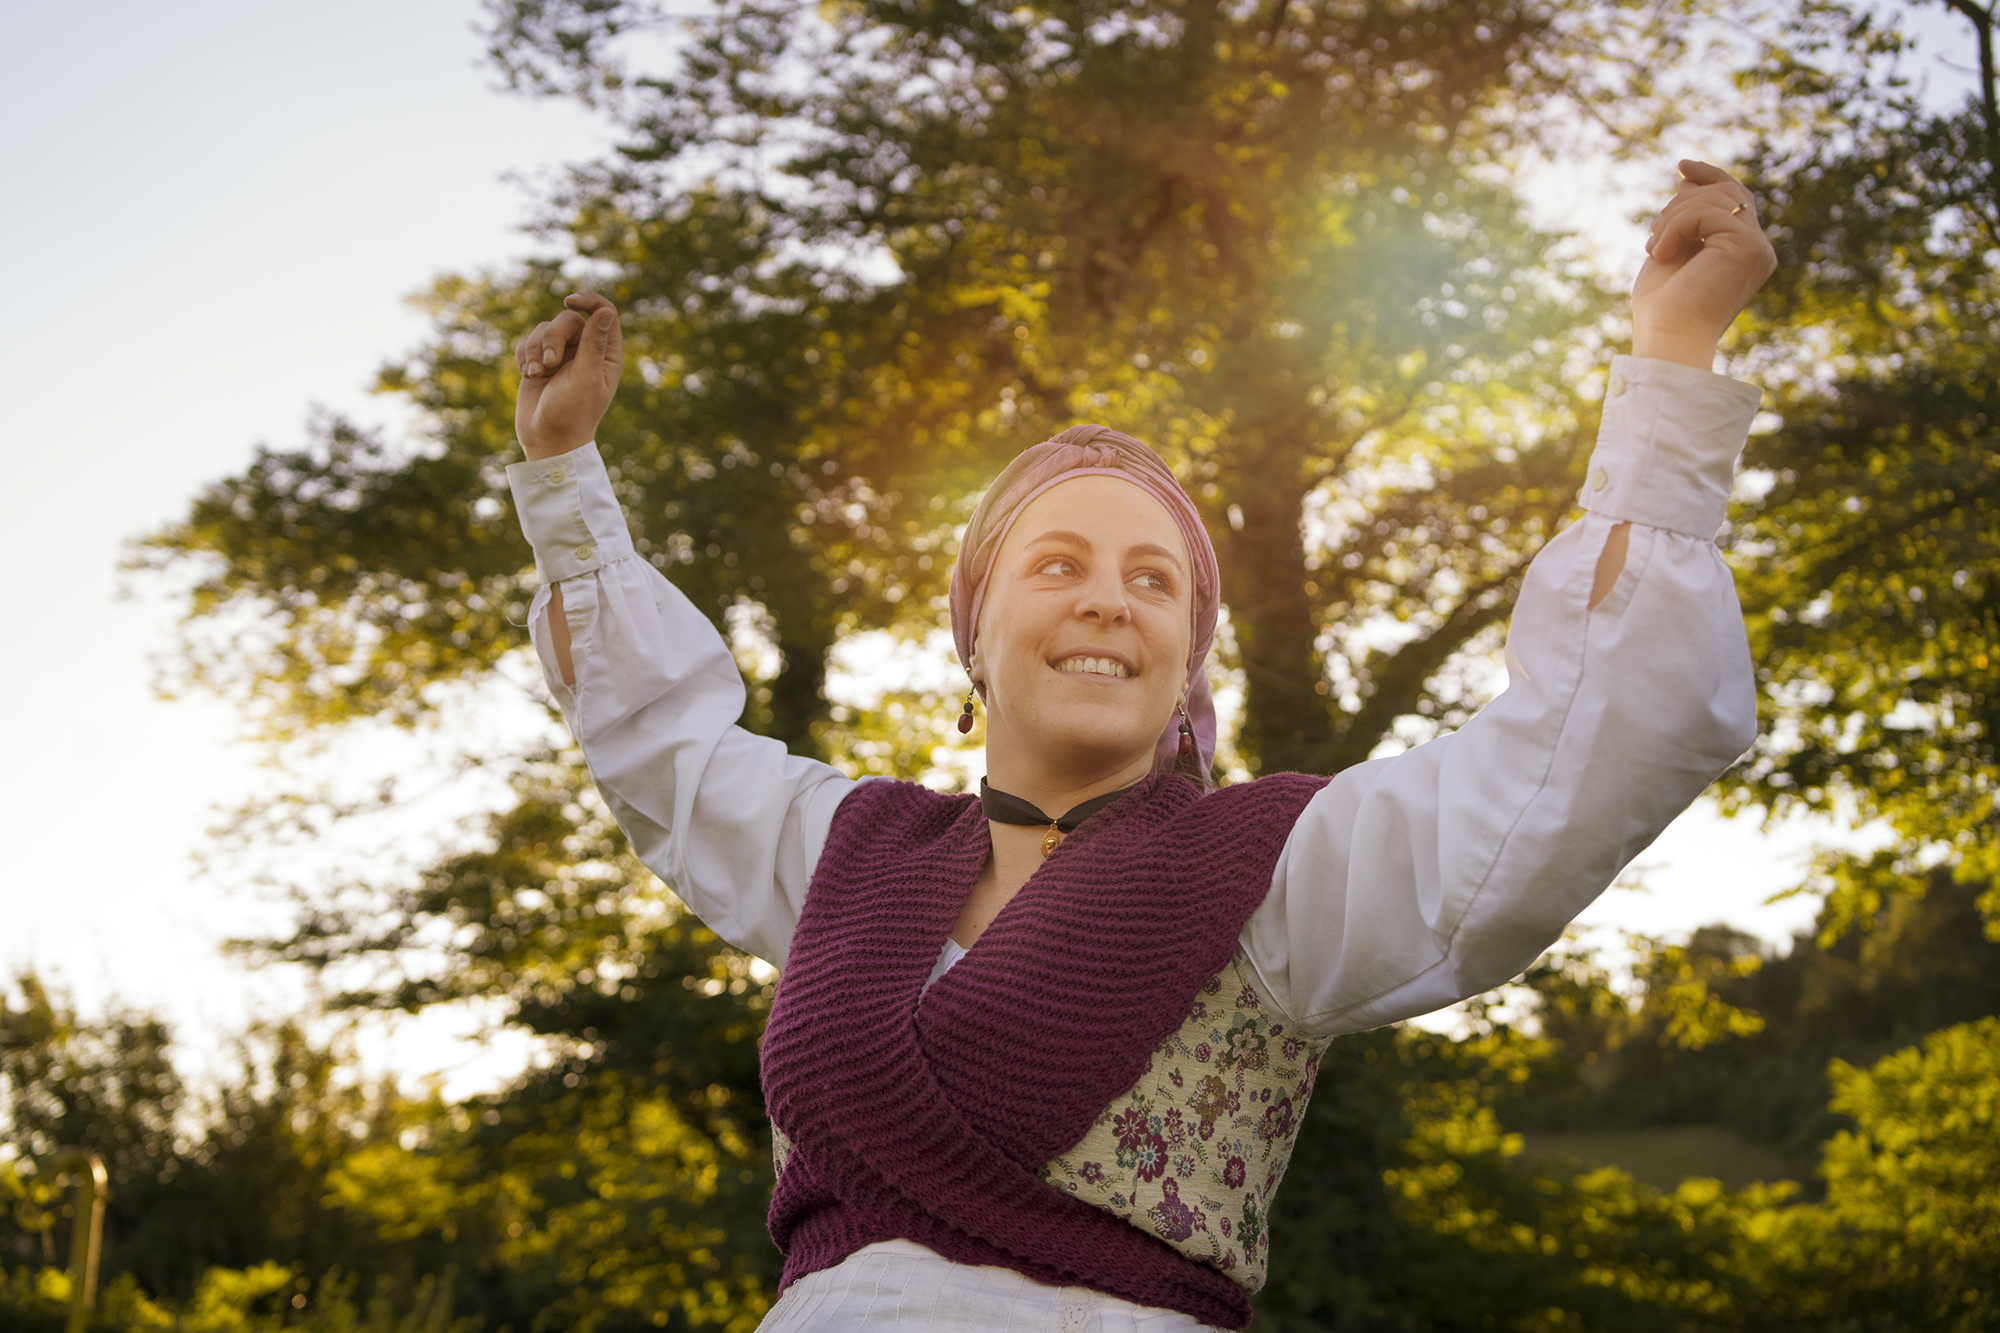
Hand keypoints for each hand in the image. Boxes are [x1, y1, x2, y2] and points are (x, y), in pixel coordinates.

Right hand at [514, 291, 623, 459]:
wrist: (547, 439)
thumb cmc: (572, 412)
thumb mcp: (585, 377)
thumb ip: (594, 344)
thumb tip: (605, 312)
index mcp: (606, 354)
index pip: (604, 311)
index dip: (588, 300)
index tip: (570, 302)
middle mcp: (586, 351)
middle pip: (568, 319)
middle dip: (553, 338)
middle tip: (549, 365)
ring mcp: (562, 355)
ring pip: (544, 329)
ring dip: (535, 350)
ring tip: (536, 375)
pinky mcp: (539, 361)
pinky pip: (527, 341)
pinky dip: (524, 356)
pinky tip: (528, 376)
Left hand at [1630, 161, 1777, 369]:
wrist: (1667, 340)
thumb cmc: (1663, 308)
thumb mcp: (1671, 250)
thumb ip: (1684, 217)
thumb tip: (1688, 178)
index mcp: (1744, 252)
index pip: (1735, 199)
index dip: (1710, 177)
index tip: (1683, 167)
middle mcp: (1759, 249)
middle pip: (1725, 192)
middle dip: (1680, 204)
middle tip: (1652, 236)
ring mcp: (1757, 248)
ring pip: (1715, 198)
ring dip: (1672, 218)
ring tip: (1654, 249)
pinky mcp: (1746, 247)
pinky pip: (1706, 212)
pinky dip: (1674, 227)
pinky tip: (1659, 253)